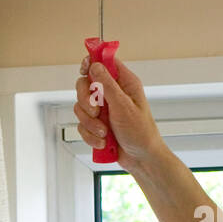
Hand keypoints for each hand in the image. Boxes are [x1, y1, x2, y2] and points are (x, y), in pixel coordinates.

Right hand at [74, 51, 166, 173]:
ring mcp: (103, 109)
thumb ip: (108, 85)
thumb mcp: (124, 106)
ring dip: (90, 123)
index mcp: (124, 83)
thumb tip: (95, 65)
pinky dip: (90, 134)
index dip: (92, 62)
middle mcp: (112, 93)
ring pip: (81, 106)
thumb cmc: (141, 132)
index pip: (104, 62)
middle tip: (96, 112)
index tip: (85, 70)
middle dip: (86, 100)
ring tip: (104, 132)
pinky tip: (103, 141)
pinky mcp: (96, 124)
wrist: (141, 159)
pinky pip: (82, 124)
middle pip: (85, 84)